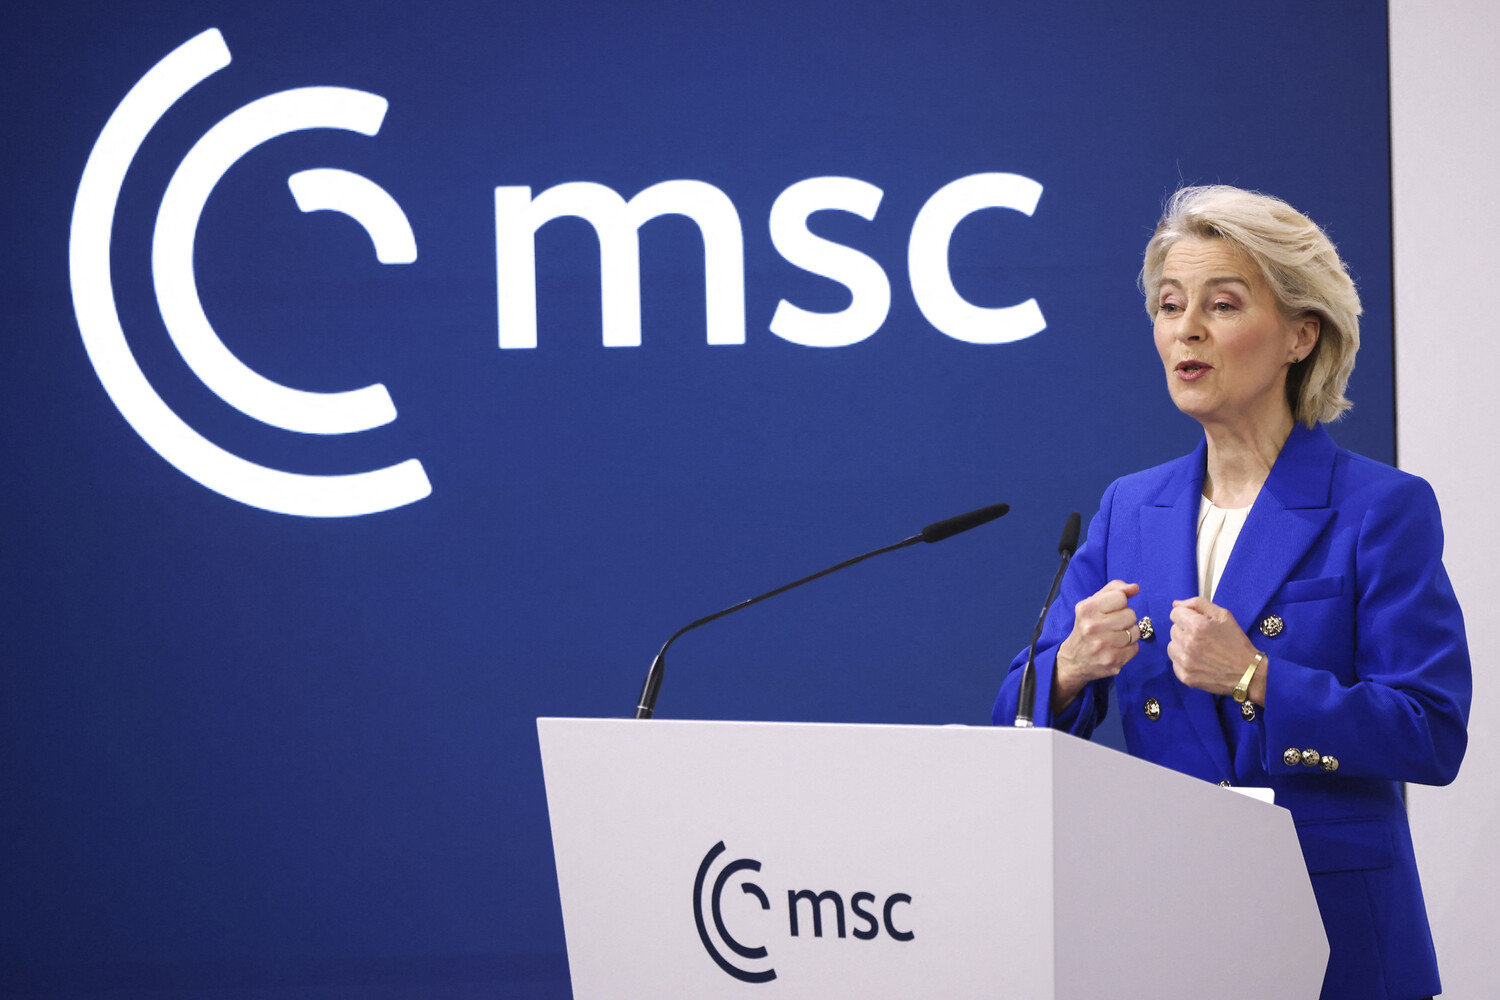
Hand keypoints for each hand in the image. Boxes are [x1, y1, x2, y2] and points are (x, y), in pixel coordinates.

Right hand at [1053, 580, 1140, 710]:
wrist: (1074, 660)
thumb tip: (1135, 587)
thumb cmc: (1086, 627)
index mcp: (1086, 610)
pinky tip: (1116, 649)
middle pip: (1131, 615)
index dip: (1118, 604)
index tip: (1109, 611)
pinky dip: (1129, 648)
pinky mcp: (1113, 662)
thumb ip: (1113, 590)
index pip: (1121, 597)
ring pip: (1135, 632)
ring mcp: (1103, 646)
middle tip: (1111, 626)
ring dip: (1128, 634)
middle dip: (1124, 619)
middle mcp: (1093, 628)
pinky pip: (1135, 648)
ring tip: (1114, 638)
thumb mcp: (1092, 604)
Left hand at [1167, 596, 1265, 700]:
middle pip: (1173, 629)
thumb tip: (1175, 604)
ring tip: (1200, 649)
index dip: (1187, 616)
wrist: (1247, 672)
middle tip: (1203, 638)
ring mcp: (1185, 661)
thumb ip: (1198, 604)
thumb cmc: (1236, 642)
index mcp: (1196, 626)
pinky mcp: (1185, 676)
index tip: (1197, 622)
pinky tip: (1198, 661)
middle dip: (1185, 630)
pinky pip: (1174, 662)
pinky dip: (1183, 661)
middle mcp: (1187, 643)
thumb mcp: (1223, 615)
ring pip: (1171, 646)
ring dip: (1182, 646)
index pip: (1175, 613)